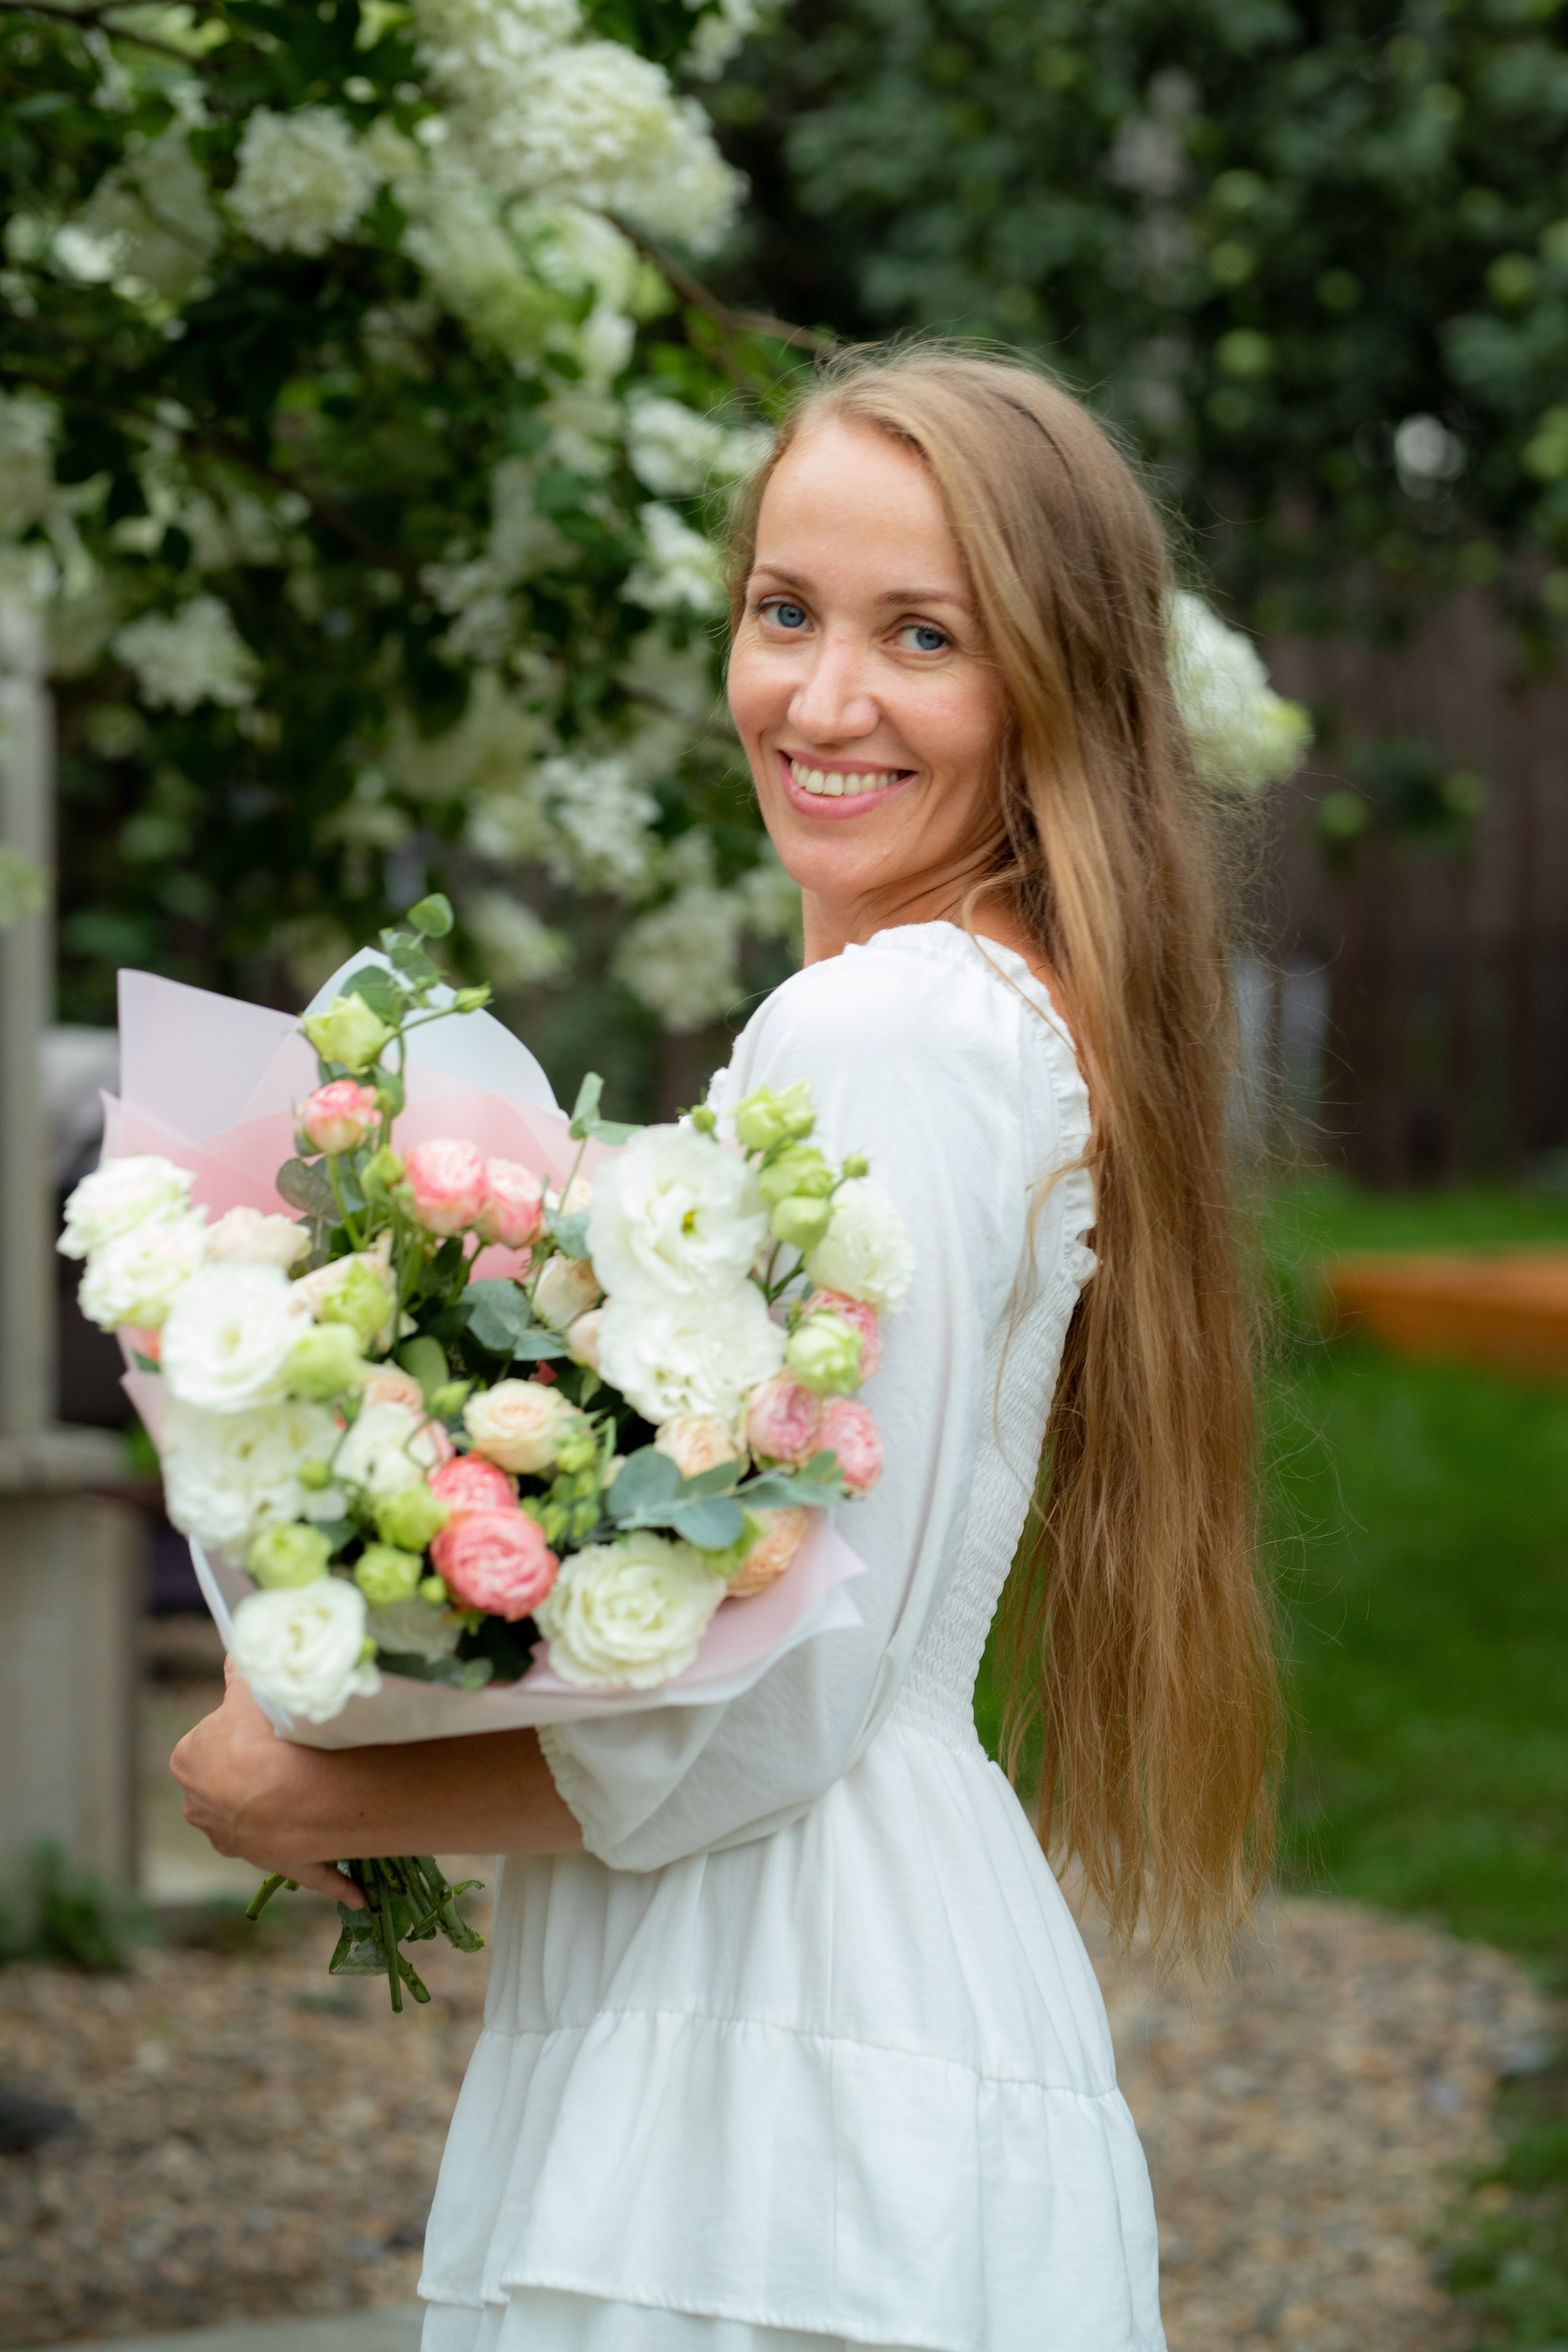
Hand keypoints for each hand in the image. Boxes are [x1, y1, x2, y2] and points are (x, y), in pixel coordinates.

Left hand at [169, 1660, 365, 1906]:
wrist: (288, 1795)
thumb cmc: (261, 1737)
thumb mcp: (247, 1691)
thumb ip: (239, 1672)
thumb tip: (235, 1652)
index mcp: (189, 1764)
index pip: (208, 1740)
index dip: (239, 1727)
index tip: (266, 1719)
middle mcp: (203, 1809)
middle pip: (231, 1782)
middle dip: (259, 1769)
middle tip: (296, 1745)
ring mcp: (238, 1842)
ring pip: (263, 1822)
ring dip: (287, 1814)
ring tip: (324, 1788)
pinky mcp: (277, 1865)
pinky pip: (308, 1873)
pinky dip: (333, 1881)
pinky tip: (357, 1893)